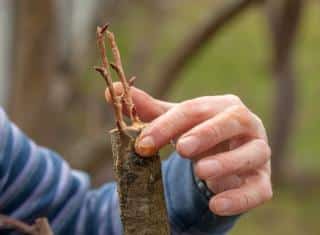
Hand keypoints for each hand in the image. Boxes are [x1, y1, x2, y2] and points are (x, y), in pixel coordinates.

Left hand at [105, 83, 271, 215]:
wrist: (225, 157)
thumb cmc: (199, 135)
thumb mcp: (175, 123)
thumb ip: (147, 109)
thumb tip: (110, 90)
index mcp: (222, 106)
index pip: (195, 110)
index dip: (168, 125)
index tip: (143, 143)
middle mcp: (246, 124)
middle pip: (230, 122)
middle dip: (205, 134)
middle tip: (181, 148)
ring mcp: (259, 152)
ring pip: (252, 153)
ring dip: (227, 163)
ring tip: (201, 172)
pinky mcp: (263, 181)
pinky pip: (258, 190)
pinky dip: (239, 198)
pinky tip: (216, 205)